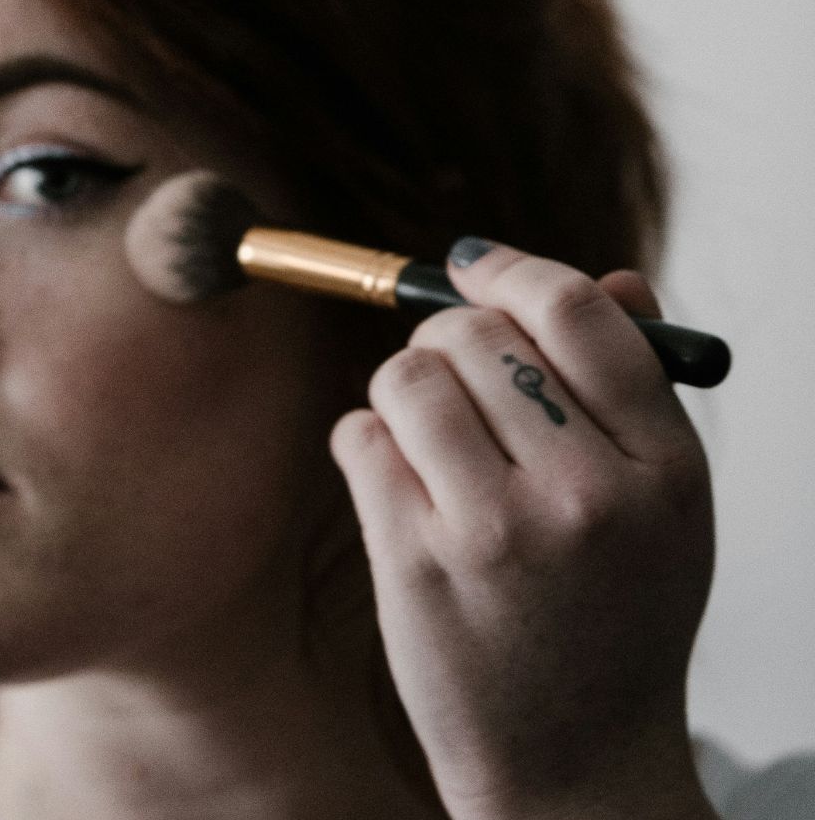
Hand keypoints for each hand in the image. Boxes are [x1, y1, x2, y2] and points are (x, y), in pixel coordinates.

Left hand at [329, 240, 716, 819]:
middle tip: (448, 376)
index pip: (578, 314)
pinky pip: (359, 438)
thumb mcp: (666, 509)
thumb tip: (609, 275)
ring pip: (407, 378)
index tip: (471, 263)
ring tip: (424, 438)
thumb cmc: (614, 618)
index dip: (511, 270)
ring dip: (400, 391)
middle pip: (477, 336)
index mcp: (666, 467)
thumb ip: (637, 390)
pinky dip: (365, 445)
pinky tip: (398, 487)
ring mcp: (498, 529)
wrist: (577, 762)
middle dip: (444, 338)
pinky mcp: (417, 563)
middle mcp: (589, 492)